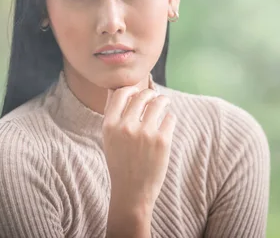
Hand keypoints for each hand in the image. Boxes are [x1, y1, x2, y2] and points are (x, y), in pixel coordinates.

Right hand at [102, 86, 176, 216]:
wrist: (132, 191)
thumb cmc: (120, 163)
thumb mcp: (109, 139)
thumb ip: (112, 115)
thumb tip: (115, 90)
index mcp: (110, 125)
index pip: (120, 93)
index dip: (131, 90)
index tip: (137, 92)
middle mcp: (126, 127)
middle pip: (142, 96)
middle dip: (150, 94)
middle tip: (155, 98)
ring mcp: (145, 133)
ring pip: (158, 103)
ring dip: (163, 100)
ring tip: (165, 102)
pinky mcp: (162, 140)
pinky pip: (170, 118)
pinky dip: (170, 117)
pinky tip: (168, 121)